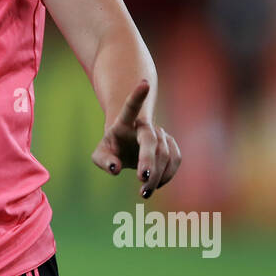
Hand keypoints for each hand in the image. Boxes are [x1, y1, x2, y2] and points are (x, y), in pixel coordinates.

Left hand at [90, 79, 180, 198]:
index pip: (130, 107)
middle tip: (141, 178)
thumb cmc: (112, 148)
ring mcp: (160, 134)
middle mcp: (144, 126)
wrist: (129, 143)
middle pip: (150, 141)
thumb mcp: (100, 155)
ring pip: (164, 154)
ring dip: (156, 175)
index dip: (137, 96)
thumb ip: (103, 161)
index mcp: (124, 123)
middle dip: (148, 160)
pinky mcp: (171, 145)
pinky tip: (156, 184)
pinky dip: (167, 175)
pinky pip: (175, 159)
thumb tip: (115, 169)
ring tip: (144, 192)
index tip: (144, 83)